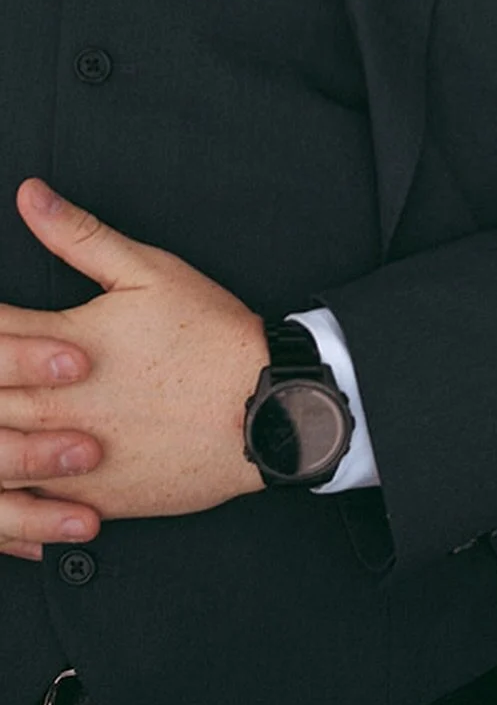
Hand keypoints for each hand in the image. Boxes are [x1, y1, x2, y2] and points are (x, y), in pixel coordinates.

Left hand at [0, 179, 266, 557]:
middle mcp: (51, 405)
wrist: (262, 409)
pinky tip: (5, 472)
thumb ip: (79, 235)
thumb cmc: (211, 338)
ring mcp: (64, 457)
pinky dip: (5, 486)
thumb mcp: (149, 271)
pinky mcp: (84, 497)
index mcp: (59, 344)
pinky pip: (19, 507)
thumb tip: (30, 197)